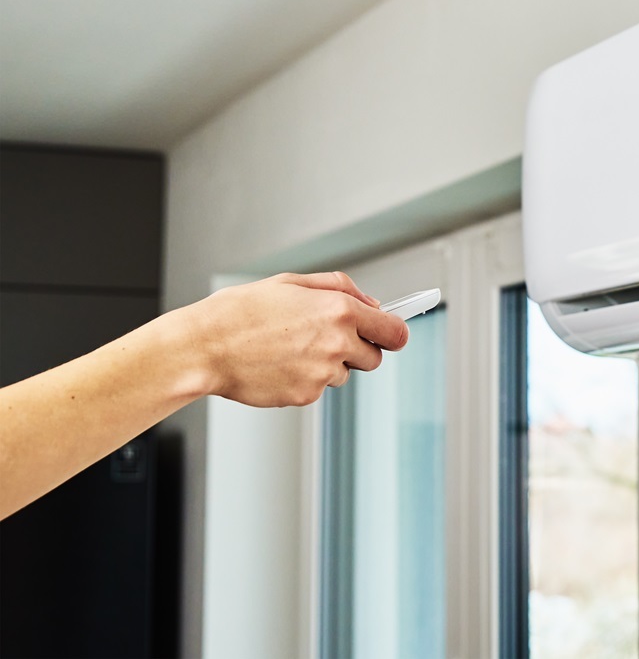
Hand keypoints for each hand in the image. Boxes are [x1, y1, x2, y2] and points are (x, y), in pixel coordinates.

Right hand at [165, 272, 410, 407]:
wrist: (204, 346)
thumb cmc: (242, 311)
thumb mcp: (294, 282)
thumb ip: (342, 288)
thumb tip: (372, 302)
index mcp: (340, 310)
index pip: (394, 331)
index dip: (394, 333)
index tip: (393, 334)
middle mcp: (337, 343)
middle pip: (374, 358)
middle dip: (359, 350)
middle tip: (328, 339)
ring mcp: (322, 373)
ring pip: (343, 374)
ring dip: (328, 364)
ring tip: (290, 348)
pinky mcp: (305, 395)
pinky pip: (318, 389)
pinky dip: (305, 379)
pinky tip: (279, 364)